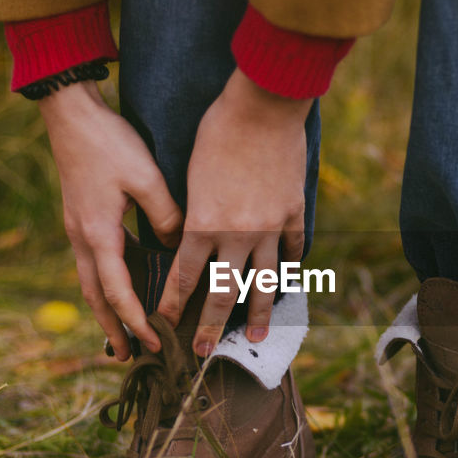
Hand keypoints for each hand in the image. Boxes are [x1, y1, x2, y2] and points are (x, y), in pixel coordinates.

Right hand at [39, 80, 182, 360]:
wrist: (72, 113)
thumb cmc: (109, 142)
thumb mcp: (145, 176)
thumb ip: (165, 214)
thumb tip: (179, 243)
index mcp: (97, 233)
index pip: (118, 292)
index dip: (138, 321)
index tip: (157, 343)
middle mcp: (82, 238)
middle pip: (96, 297)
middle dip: (113, 328)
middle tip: (130, 356)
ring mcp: (78, 229)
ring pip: (92, 282)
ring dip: (108, 310)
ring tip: (124, 333)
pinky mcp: (82, 219)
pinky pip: (95, 263)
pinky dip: (107, 284)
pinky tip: (123, 288)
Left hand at [156, 68, 310, 355]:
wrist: (263, 106)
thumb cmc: (217, 130)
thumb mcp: (189, 172)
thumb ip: (191, 211)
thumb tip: (188, 235)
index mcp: (204, 224)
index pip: (185, 276)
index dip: (173, 303)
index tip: (164, 323)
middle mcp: (237, 234)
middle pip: (224, 293)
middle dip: (211, 326)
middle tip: (203, 351)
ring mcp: (270, 227)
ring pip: (265, 283)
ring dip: (260, 315)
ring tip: (258, 337)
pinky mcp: (292, 212)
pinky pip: (292, 246)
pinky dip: (289, 261)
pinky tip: (289, 274)